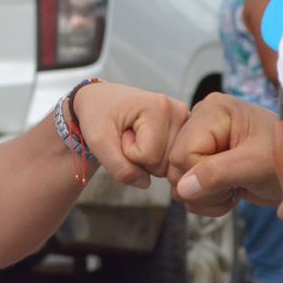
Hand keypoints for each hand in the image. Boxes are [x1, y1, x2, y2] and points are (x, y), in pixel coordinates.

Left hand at [71, 82, 188, 189]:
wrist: (102, 100)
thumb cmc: (97, 115)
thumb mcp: (98, 141)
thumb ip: (119, 167)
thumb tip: (145, 183)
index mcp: (160, 107)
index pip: (149, 156)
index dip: (128, 153)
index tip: (121, 133)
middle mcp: (179, 111)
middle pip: (163, 164)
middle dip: (139, 158)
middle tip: (128, 134)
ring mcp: (185, 121)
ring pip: (168, 166)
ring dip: (146, 158)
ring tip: (135, 135)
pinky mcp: (185, 131)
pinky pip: (171, 162)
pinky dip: (156, 158)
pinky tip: (148, 140)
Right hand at [167, 93, 281, 214]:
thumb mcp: (254, 165)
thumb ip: (217, 174)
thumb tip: (182, 188)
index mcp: (213, 111)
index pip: (183, 154)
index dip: (202, 176)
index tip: (233, 181)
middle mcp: (202, 121)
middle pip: (176, 168)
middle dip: (204, 189)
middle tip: (235, 187)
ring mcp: (202, 142)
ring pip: (179, 182)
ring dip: (207, 197)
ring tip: (235, 189)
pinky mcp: (205, 161)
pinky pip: (188, 189)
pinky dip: (208, 200)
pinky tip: (231, 192)